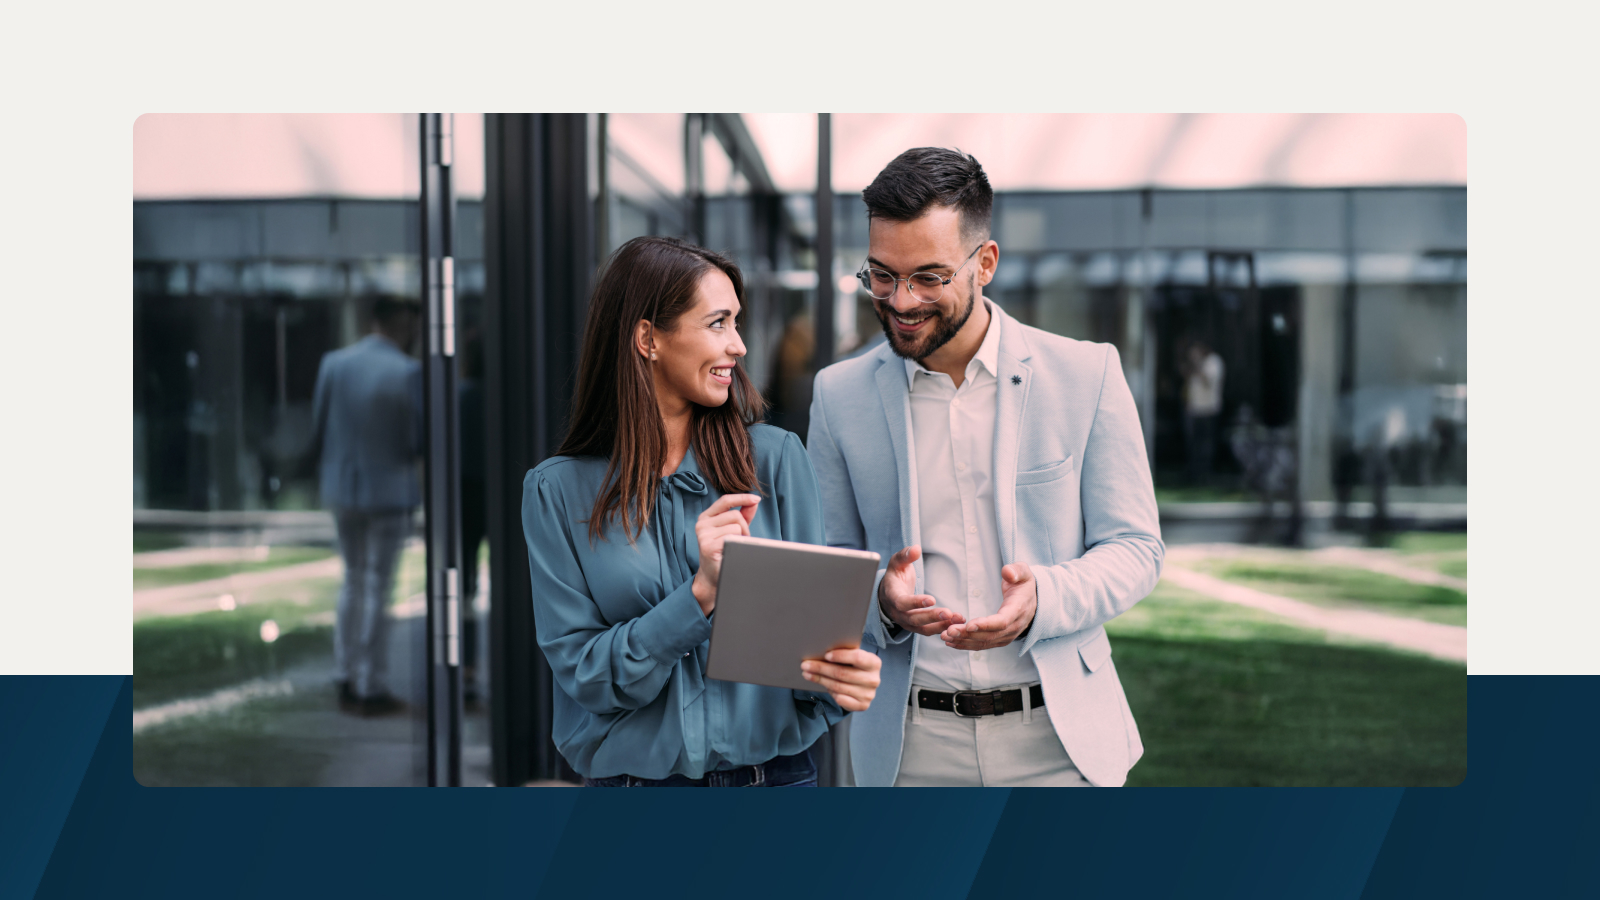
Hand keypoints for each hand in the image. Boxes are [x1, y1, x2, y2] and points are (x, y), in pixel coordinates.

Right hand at [690, 493, 758, 615]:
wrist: (713, 576)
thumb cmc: (724, 552)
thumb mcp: (733, 530)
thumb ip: (743, 515)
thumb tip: (754, 501)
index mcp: (706, 517)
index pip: (725, 500)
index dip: (742, 498)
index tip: (756, 498)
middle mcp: (702, 524)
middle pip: (735, 515)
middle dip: (744, 528)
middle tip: (740, 541)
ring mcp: (703, 535)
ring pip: (736, 526)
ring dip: (742, 537)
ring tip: (735, 547)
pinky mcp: (707, 546)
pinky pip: (732, 537)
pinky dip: (737, 543)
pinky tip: (730, 551)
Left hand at [801, 647, 881, 711]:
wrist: (862, 685)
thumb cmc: (853, 666)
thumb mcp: (853, 657)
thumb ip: (844, 653)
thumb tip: (819, 649)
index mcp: (874, 662)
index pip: (857, 657)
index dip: (841, 656)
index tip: (826, 655)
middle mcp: (874, 679)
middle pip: (843, 673)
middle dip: (821, 668)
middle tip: (806, 665)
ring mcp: (868, 694)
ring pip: (838, 686)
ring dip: (820, 679)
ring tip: (807, 673)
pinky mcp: (862, 705)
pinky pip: (840, 699)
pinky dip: (829, 691)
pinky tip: (821, 684)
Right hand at [878, 546, 964, 635]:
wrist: (888, 593)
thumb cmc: (894, 576)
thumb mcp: (897, 563)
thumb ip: (905, 556)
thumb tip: (915, 549)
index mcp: (892, 596)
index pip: (902, 602)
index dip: (916, 602)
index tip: (932, 599)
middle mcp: (898, 613)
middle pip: (914, 619)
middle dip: (932, 617)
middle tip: (948, 613)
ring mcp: (906, 622)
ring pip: (923, 628)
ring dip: (941, 625)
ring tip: (957, 619)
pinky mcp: (915, 627)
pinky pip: (928, 630)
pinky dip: (942, 628)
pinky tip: (956, 622)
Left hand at [941, 564, 1036, 650]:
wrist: (1033, 600)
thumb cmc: (1024, 584)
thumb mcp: (1024, 572)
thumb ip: (1016, 570)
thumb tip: (1007, 572)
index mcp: (1018, 610)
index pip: (1002, 621)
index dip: (986, 624)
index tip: (969, 624)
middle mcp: (1013, 627)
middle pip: (990, 635)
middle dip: (968, 635)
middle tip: (948, 631)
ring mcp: (1007, 636)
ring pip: (984, 642)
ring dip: (964, 641)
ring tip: (945, 637)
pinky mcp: (1000, 639)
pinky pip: (983, 645)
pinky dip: (967, 645)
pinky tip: (951, 642)